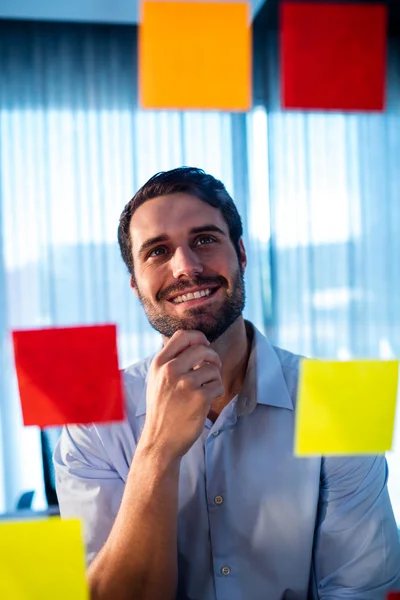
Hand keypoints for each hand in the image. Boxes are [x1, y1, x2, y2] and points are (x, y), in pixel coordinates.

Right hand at [140, 330, 223, 460]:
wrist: (160, 440)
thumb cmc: (162, 409)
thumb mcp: (157, 380)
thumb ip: (171, 361)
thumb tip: (195, 343)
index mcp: (159, 364)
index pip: (182, 336)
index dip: (198, 337)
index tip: (204, 345)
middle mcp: (170, 370)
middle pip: (202, 348)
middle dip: (212, 356)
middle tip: (213, 366)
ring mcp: (185, 383)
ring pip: (212, 368)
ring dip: (214, 379)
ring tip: (205, 390)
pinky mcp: (199, 397)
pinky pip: (218, 385)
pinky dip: (216, 392)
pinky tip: (206, 401)